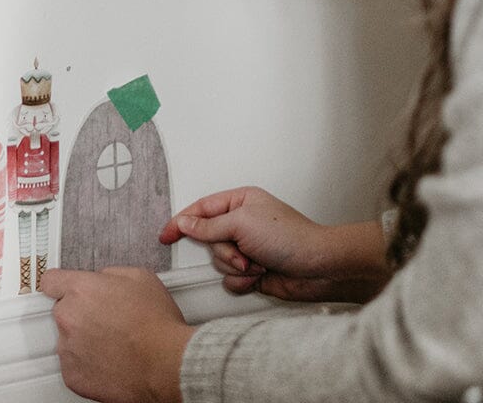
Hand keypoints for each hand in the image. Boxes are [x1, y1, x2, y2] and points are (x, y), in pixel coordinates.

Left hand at [41, 267, 194, 402]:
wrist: (164, 361)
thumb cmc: (155, 322)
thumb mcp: (140, 276)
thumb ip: (111, 273)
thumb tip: (102, 279)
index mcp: (82, 289)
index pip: (50, 281)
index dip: (60, 283)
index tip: (63, 287)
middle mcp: (69, 317)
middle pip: (62, 309)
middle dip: (80, 311)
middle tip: (107, 316)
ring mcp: (68, 348)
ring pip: (68, 337)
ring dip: (84, 337)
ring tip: (113, 339)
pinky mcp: (71, 375)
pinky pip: (73, 363)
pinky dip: (87, 361)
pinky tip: (110, 356)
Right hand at [160, 186, 389, 302]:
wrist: (317, 268)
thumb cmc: (289, 236)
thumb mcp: (242, 223)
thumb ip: (209, 226)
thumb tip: (186, 223)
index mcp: (240, 201)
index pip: (202, 209)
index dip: (182, 221)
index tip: (165, 235)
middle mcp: (243, 223)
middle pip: (209, 240)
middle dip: (224, 251)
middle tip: (242, 251)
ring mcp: (247, 247)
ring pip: (218, 261)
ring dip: (235, 266)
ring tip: (257, 263)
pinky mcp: (252, 269)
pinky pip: (229, 278)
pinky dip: (242, 280)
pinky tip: (259, 275)